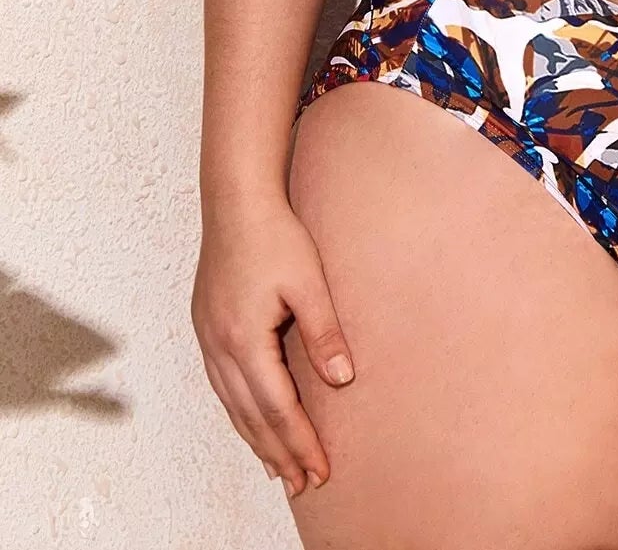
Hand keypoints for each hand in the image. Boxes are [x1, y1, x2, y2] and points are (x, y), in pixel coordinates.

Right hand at [191, 196, 354, 498]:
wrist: (236, 202)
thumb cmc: (275, 235)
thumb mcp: (309, 282)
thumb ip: (324, 332)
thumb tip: (342, 381)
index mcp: (244, 339)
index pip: (276, 407)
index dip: (299, 441)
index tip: (319, 470)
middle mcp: (219, 347)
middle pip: (250, 417)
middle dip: (278, 452)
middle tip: (301, 485)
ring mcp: (208, 340)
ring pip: (232, 406)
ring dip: (256, 439)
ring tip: (278, 468)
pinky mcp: (207, 329)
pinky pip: (223, 387)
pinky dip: (240, 413)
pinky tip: (252, 422)